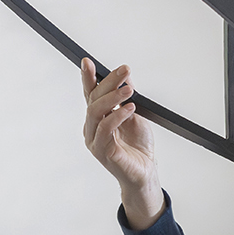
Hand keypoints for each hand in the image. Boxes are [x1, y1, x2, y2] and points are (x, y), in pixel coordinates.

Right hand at [82, 59, 163, 229]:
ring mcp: (95, 141)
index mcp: (98, 119)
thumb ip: (126, 97)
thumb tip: (124, 77)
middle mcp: (92, 128)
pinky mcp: (102, 152)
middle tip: (124, 71)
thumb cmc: (139, 147)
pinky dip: (117, 116)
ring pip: (96, 112)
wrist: (146, 172)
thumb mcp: (134, 114)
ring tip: (129, 90)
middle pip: (93, 99)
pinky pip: (105, 129)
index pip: (91, 95)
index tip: (88, 62)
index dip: (88, 78)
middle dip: (108, 82)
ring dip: (113, 98)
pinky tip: (129, 109)